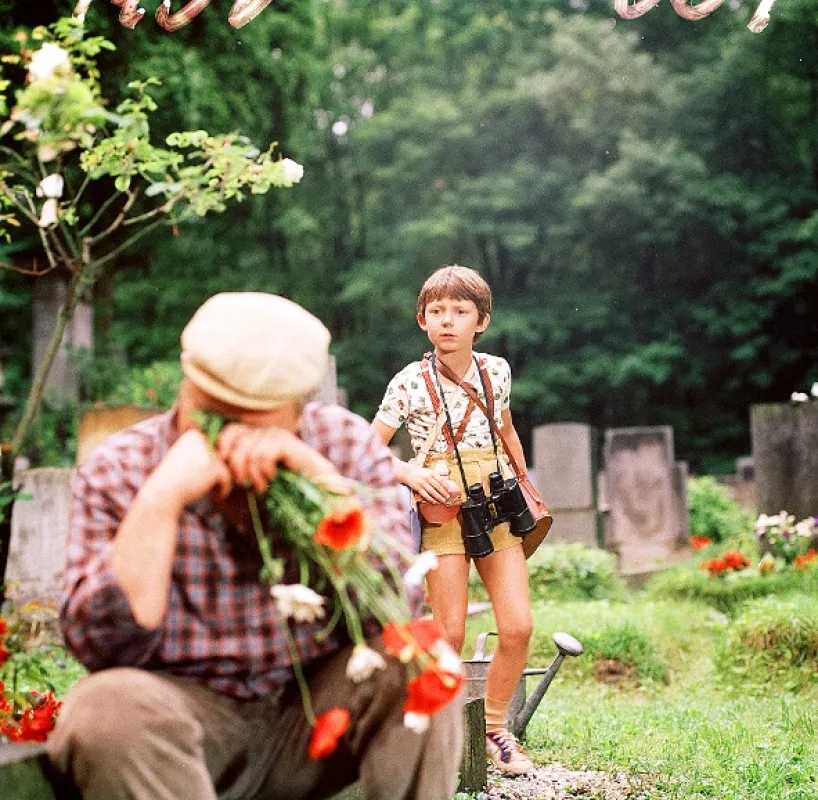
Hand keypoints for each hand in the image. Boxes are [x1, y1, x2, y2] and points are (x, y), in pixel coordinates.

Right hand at [144, 429, 232, 509]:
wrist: (163, 492)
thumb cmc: (173, 479)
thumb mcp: (185, 458)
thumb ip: (203, 454)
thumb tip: (226, 456)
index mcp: (194, 435)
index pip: (211, 450)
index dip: (204, 465)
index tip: (191, 472)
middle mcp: (203, 440)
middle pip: (218, 459)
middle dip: (211, 472)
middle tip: (195, 481)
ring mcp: (210, 453)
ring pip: (223, 469)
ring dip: (215, 480)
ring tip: (200, 486)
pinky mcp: (215, 468)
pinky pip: (228, 479)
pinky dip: (223, 489)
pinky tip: (215, 494)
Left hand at [216, 423, 338, 493]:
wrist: (312, 483)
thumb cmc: (284, 480)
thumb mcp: (256, 471)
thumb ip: (241, 464)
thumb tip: (219, 463)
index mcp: (256, 435)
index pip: (231, 430)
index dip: (224, 445)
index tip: (225, 464)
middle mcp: (265, 431)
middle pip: (237, 444)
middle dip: (237, 467)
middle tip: (244, 483)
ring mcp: (276, 435)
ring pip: (249, 453)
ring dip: (253, 475)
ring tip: (261, 485)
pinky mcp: (285, 442)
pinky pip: (263, 456)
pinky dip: (265, 472)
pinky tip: (272, 478)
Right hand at [404, 462, 460, 503]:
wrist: (407, 472)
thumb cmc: (419, 472)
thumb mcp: (428, 471)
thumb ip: (435, 476)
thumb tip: (444, 483)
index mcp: (431, 473)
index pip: (440, 480)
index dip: (445, 486)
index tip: (449, 490)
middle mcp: (427, 477)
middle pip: (437, 486)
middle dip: (443, 492)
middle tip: (448, 497)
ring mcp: (422, 483)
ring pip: (432, 491)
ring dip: (438, 497)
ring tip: (443, 501)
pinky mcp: (417, 488)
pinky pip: (425, 495)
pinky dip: (430, 499)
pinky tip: (434, 501)